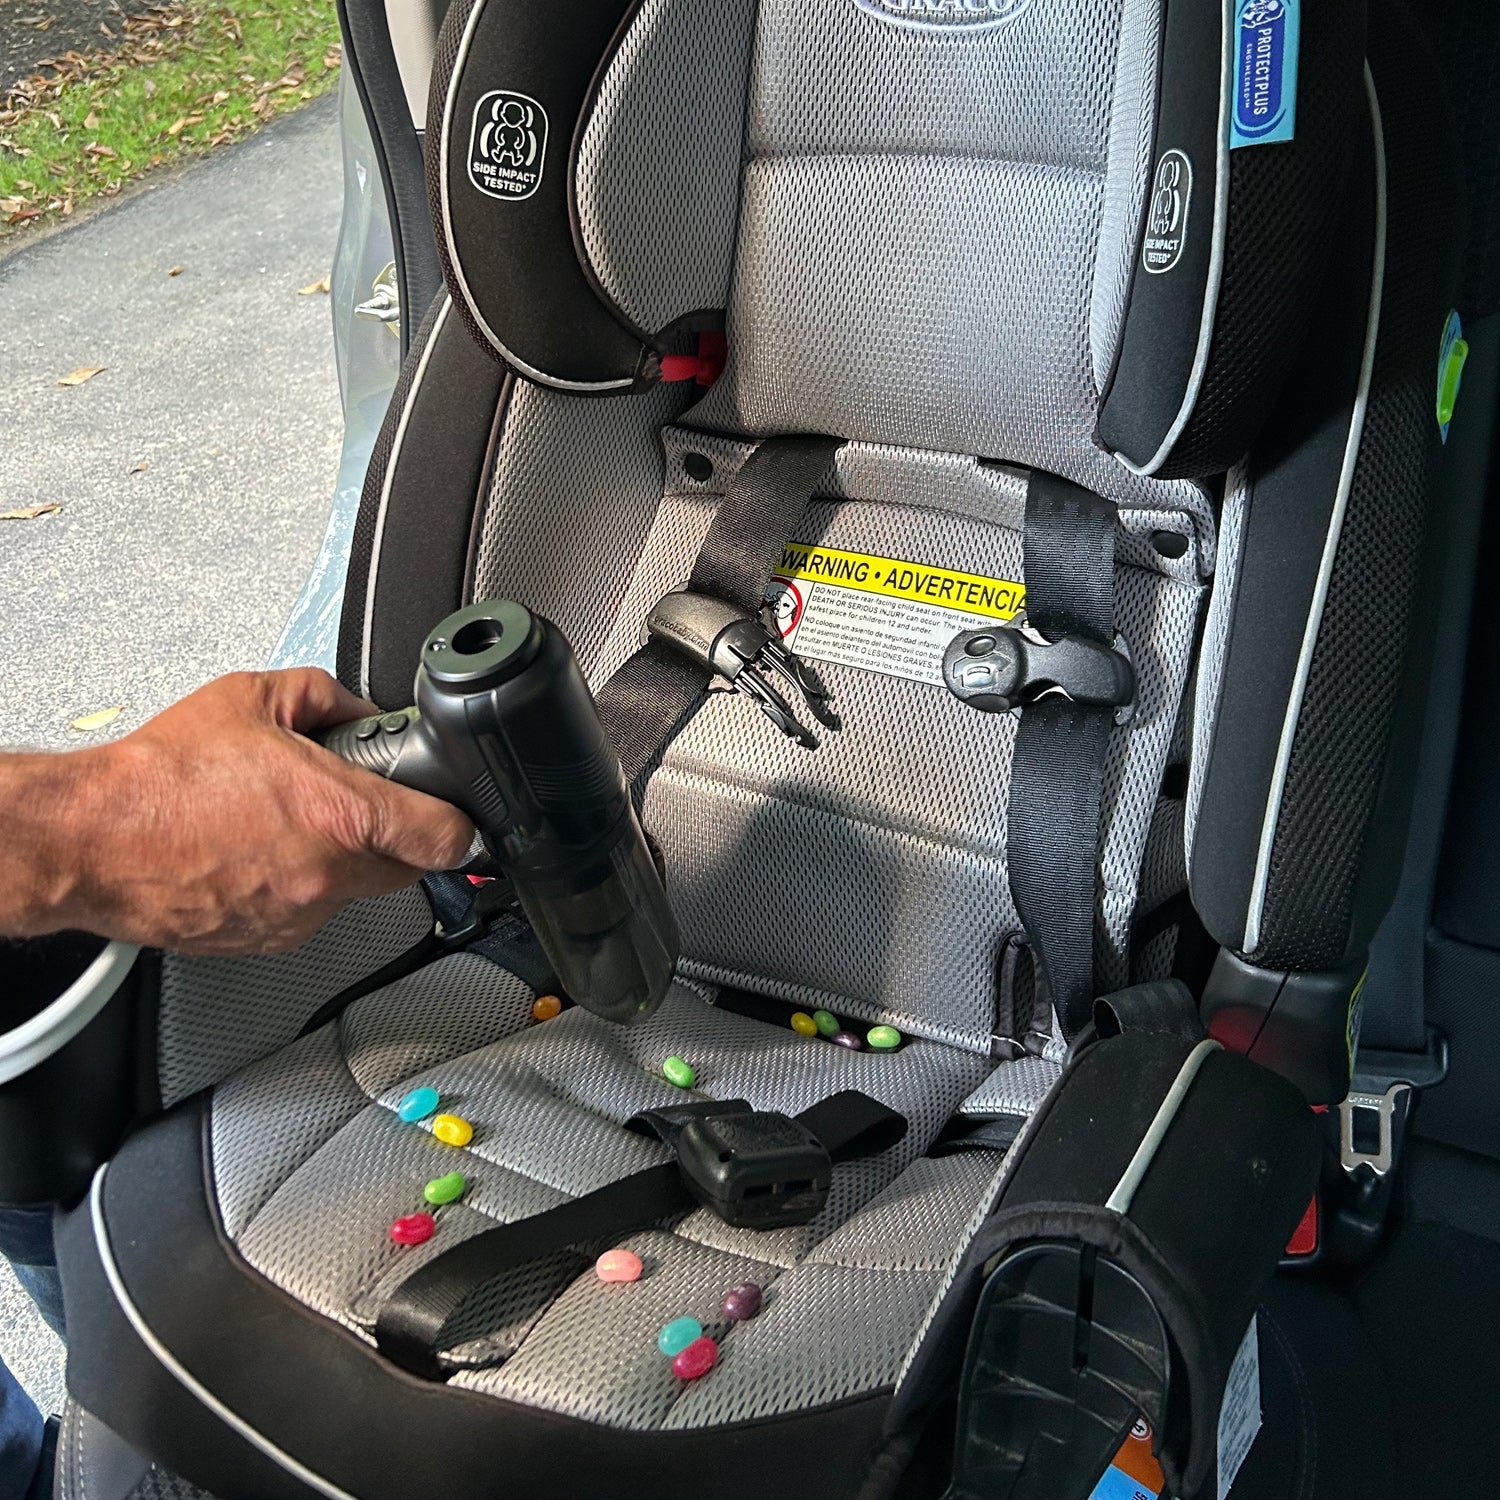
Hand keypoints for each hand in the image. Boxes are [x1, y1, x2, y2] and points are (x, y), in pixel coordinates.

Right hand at [0, 670, 474, 954]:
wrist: (91, 839)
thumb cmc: (161, 777)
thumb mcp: (253, 698)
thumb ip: (326, 698)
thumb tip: (360, 712)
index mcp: (340, 815)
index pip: (447, 839)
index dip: (461, 824)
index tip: (456, 814)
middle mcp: (328, 875)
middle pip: (408, 869)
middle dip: (398, 837)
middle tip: (363, 805)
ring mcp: (299, 916)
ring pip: (357, 892)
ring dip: (343, 862)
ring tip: (289, 824)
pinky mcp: (267, 942)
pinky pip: (311, 914)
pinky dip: (301, 887)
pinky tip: (259, 854)